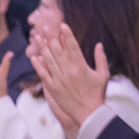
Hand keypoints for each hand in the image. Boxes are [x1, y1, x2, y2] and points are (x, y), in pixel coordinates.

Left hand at [28, 13, 109, 128]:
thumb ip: (101, 59)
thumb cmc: (98, 94)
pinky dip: (38, 64)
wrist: (88, 113)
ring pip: (48, 59)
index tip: (62, 25)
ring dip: (42, 47)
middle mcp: (68, 70)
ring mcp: (58, 78)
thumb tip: (99, 45)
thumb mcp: (103, 75)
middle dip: (51, 36)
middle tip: (45, 26)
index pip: (72, 46)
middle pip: (57, 49)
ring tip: (37, 36)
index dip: (67, 34)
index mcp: (81, 66)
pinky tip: (35, 56)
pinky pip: (43, 73)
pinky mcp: (52, 87)